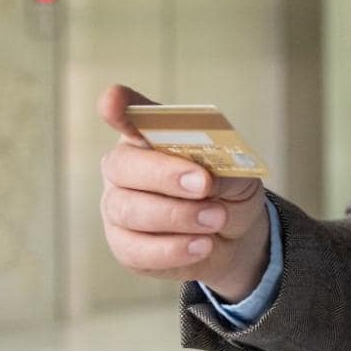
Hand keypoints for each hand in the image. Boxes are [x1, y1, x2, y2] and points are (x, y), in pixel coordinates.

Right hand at [97, 84, 269, 300]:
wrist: (232, 235)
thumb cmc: (227, 189)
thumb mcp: (238, 171)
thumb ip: (223, 166)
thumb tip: (208, 177)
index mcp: (149, 136)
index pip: (127, 115)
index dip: (119, 108)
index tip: (112, 101)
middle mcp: (125, 168)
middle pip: (123, 165)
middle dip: (164, 175)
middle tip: (204, 184)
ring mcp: (118, 207)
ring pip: (128, 210)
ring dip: (178, 216)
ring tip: (216, 218)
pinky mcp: (124, 246)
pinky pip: (136, 249)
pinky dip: (173, 249)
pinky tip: (202, 245)